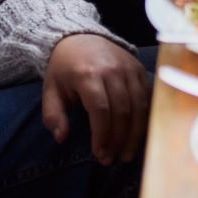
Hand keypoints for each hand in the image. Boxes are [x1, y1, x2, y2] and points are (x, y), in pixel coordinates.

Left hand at [42, 33, 148, 164]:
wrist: (80, 38)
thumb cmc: (64, 69)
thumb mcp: (50, 90)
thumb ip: (53, 115)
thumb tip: (61, 138)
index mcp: (88, 74)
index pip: (100, 109)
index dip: (102, 135)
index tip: (99, 154)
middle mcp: (112, 70)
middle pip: (123, 111)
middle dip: (119, 139)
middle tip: (113, 159)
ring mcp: (130, 69)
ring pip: (139, 106)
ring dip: (135, 134)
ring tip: (127, 154)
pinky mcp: (141, 70)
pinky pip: (148, 98)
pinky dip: (145, 119)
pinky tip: (138, 135)